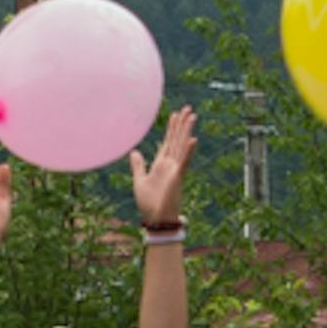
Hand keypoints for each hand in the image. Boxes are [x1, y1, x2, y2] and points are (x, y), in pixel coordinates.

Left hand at [131, 108, 198, 231]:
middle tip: (188, 108)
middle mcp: (170, 164)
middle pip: (177, 140)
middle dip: (182, 124)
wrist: (155, 219)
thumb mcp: (139, 181)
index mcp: (161, 165)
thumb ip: (138, 166)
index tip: (175, 115)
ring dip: (187, 131)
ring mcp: (175, 170)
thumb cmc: (148, 204)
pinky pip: (184, 162)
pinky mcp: (177, 178)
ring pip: (182, 146)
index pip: (168, 142)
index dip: (172, 129)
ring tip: (192, 116)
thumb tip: (134, 151)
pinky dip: (188, 151)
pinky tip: (193, 139)